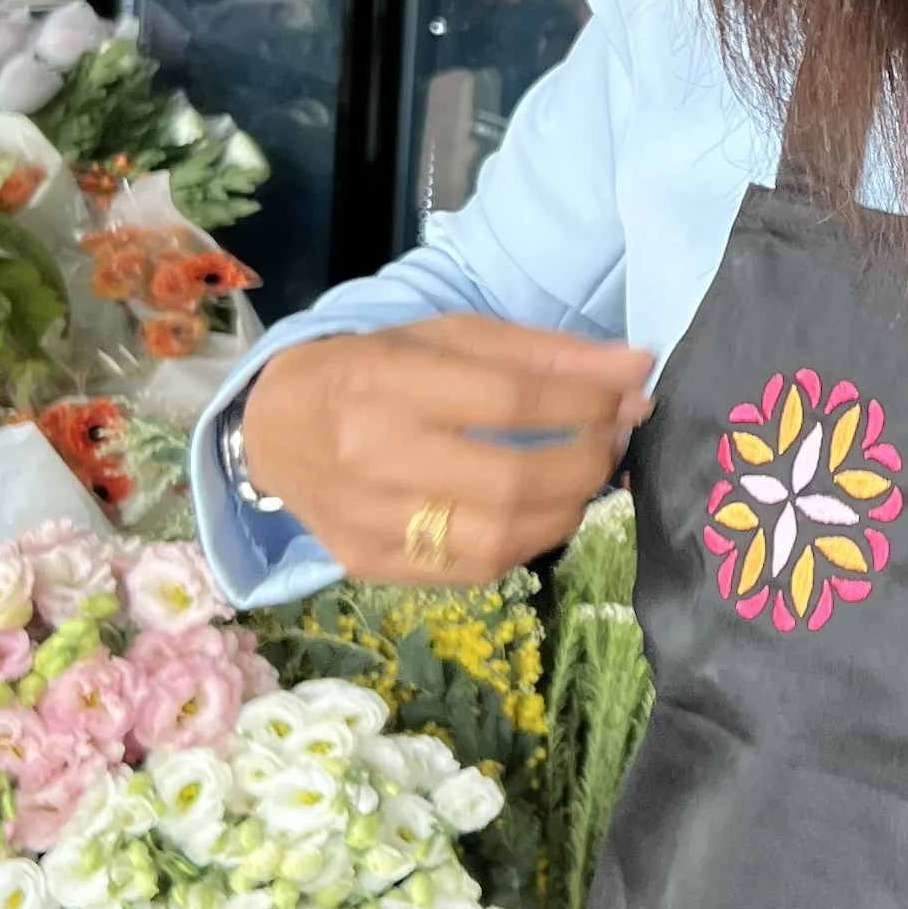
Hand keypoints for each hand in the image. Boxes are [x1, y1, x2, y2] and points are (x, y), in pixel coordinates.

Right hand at [240, 317, 654, 587]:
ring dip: (563, 514)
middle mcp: (374, 457)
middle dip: (585, 466)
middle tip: (611, 444)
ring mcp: (369, 521)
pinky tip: (534, 514)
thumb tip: (635, 368)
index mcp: (389, 383)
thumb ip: (542, 352)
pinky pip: (469, 572)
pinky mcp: (369, 565)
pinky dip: (520, 545)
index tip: (626, 398)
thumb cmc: (370, 368)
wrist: (273, 427)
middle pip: (510, 481)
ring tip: (580, 481)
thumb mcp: (447, 336)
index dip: (585, 405)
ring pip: (495, 541)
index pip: (511, 401)